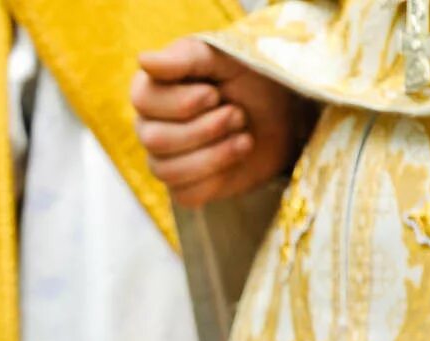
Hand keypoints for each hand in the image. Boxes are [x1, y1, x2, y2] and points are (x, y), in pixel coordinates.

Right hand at [131, 38, 308, 207]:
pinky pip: (185, 194)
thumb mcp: (225, 57)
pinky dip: (217, 177)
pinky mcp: (186, 188)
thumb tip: (143, 60)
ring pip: (167, 171)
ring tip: (243, 135)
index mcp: (154, 89)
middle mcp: (151, 126)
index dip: (180, 102)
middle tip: (238, 114)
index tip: (214, 94)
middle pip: (154, 140)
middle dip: (205, 128)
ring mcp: (165, 160)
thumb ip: (185, 57)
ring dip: (214, 154)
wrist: (287, 112)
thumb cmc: (253, 77)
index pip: (142, 100)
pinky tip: (238, 154)